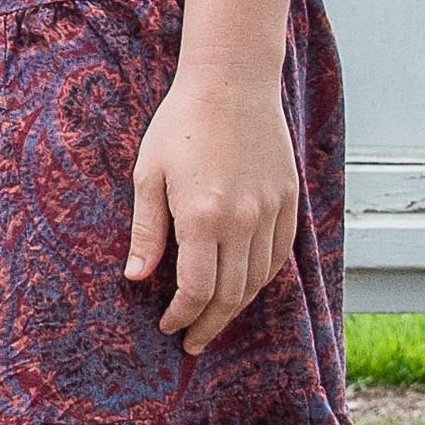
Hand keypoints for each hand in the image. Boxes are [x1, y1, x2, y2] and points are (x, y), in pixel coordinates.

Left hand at [125, 63, 297, 349]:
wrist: (233, 82)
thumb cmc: (182, 124)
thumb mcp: (149, 174)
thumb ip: (146, 230)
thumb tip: (136, 278)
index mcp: (202, 216)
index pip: (197, 290)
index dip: (182, 316)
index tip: (168, 326)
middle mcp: (242, 220)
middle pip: (230, 295)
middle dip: (208, 325)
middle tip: (191, 341)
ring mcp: (271, 211)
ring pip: (257, 280)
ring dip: (234, 307)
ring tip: (213, 318)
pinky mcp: (288, 200)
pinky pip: (279, 255)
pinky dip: (260, 278)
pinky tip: (242, 286)